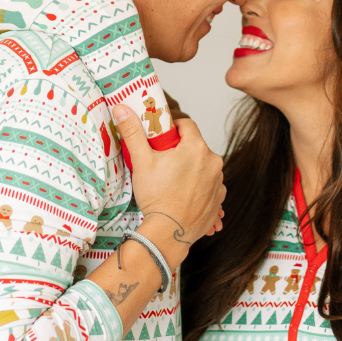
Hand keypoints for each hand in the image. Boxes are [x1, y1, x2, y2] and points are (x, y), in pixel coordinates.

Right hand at [110, 109, 224, 267]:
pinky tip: (182, 195)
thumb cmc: (157, 196)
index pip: (187, 125)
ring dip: (190, 169)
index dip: (172, 126)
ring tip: (171, 182)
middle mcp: (214, 162)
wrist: (169, 232)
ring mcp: (219, 182)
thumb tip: (122, 108)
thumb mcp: (141, 161)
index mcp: (197, 148)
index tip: (161, 134)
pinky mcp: (219, 199)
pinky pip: (208, 186)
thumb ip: (133, 132)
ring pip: (202, 166)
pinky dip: (197, 188)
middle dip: (179, 150)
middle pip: (195, 146)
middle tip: (161, 161)